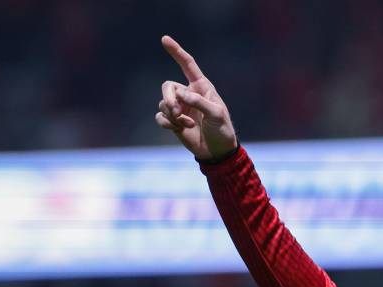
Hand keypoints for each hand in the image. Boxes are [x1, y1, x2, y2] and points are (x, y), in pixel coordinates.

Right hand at [155, 35, 237, 160]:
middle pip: (167, 86)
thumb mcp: (216, 114)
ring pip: (163, 103)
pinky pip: (160, 116)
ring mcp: (180, 107)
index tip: (165, 39)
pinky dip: (167, 123)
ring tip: (186, 124)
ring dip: (173, 115)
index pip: (188, 65)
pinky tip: (179, 129)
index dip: (177, 52)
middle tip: (176, 110)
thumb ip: (199, 102)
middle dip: (168, 98)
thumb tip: (180, 94)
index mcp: (201, 87)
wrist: (217, 151)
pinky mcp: (173, 121)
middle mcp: (188, 94)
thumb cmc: (222, 130)